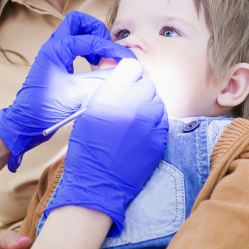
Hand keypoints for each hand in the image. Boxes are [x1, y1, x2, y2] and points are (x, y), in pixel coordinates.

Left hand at [0, 11, 134, 171]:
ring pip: (75, 31)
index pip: (91, 40)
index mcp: (56, 50)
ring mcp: (53, 52)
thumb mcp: (79, 94)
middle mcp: (53, 46)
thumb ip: (103, 79)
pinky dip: (87, 50)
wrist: (26, 123)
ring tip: (102, 59)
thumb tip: (126, 70)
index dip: (112, 49)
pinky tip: (94, 65)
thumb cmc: (47, 109)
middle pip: (78, 21)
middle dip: (97, 31)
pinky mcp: (56, 62)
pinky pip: (74, 45)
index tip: (127, 60)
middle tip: (107, 50)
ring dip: (92, 39)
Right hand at [45, 59, 167, 235]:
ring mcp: (151, 120)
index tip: (125, 83)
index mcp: (112, 93)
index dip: (128, 75)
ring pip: (157, 101)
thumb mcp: (89, 112)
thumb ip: (108, 93)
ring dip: (148, 108)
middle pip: (147, 83)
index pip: (133, 66)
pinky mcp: (161, 136)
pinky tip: (140, 135)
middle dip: (138, 92)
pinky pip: (162, 120)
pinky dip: (154, 124)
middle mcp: (134, 102)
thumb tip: (121, 84)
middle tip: (128, 106)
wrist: (98, 182)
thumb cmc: (86, 148)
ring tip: (134, 123)